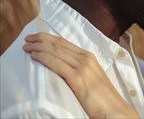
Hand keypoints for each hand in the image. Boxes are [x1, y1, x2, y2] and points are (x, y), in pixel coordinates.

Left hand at [23, 32, 139, 117]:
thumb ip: (79, 70)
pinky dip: (44, 58)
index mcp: (89, 57)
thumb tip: (62, 67)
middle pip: (59, 44)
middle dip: (41, 39)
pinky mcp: (78, 78)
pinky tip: (35, 57)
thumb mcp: (91, 77)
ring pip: (56, 51)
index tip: (36, 37)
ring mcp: (83, 67)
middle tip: (27, 39)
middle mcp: (86, 58)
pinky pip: (57, 64)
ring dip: (39, 47)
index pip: (65, 42)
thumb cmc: (102, 97)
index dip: (49, 38)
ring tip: (27, 48)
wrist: (113, 109)